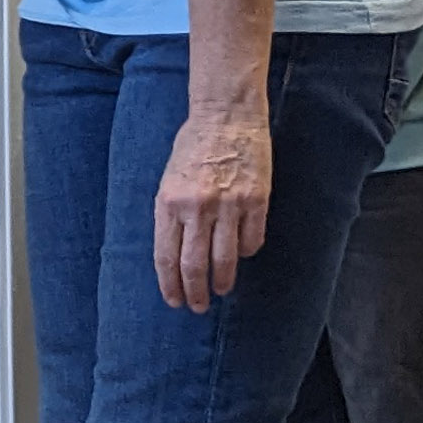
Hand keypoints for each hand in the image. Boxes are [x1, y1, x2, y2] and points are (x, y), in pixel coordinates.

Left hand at [154, 104, 272, 312]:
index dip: (170, 284)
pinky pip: (252, 241)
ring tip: (220, 290)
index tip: (174, 300)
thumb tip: (174, 255)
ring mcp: (229, 204)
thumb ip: (170, 216)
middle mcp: (197, 207)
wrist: (226, 114)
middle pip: (194, 265)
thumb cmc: (193, 146)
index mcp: (169, 202)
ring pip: (225, 259)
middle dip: (195, 293)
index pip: (166, 257)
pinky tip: (241, 255)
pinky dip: (246, 253)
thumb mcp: (168, 180)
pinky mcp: (256, 200)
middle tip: (197, 307)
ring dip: (222, 281)